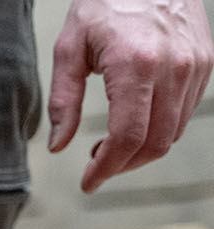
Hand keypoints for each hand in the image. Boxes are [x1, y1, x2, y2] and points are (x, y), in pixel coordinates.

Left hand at [48, 0, 213, 191]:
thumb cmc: (106, 1)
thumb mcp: (70, 48)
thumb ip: (64, 101)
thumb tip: (58, 145)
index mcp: (136, 65)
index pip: (127, 136)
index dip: (106, 168)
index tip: (88, 182)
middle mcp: (173, 68)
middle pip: (155, 143)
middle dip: (124, 165)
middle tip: (97, 167)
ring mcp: (195, 65)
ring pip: (173, 132)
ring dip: (141, 150)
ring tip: (110, 146)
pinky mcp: (205, 62)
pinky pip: (186, 112)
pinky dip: (160, 128)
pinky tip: (135, 124)